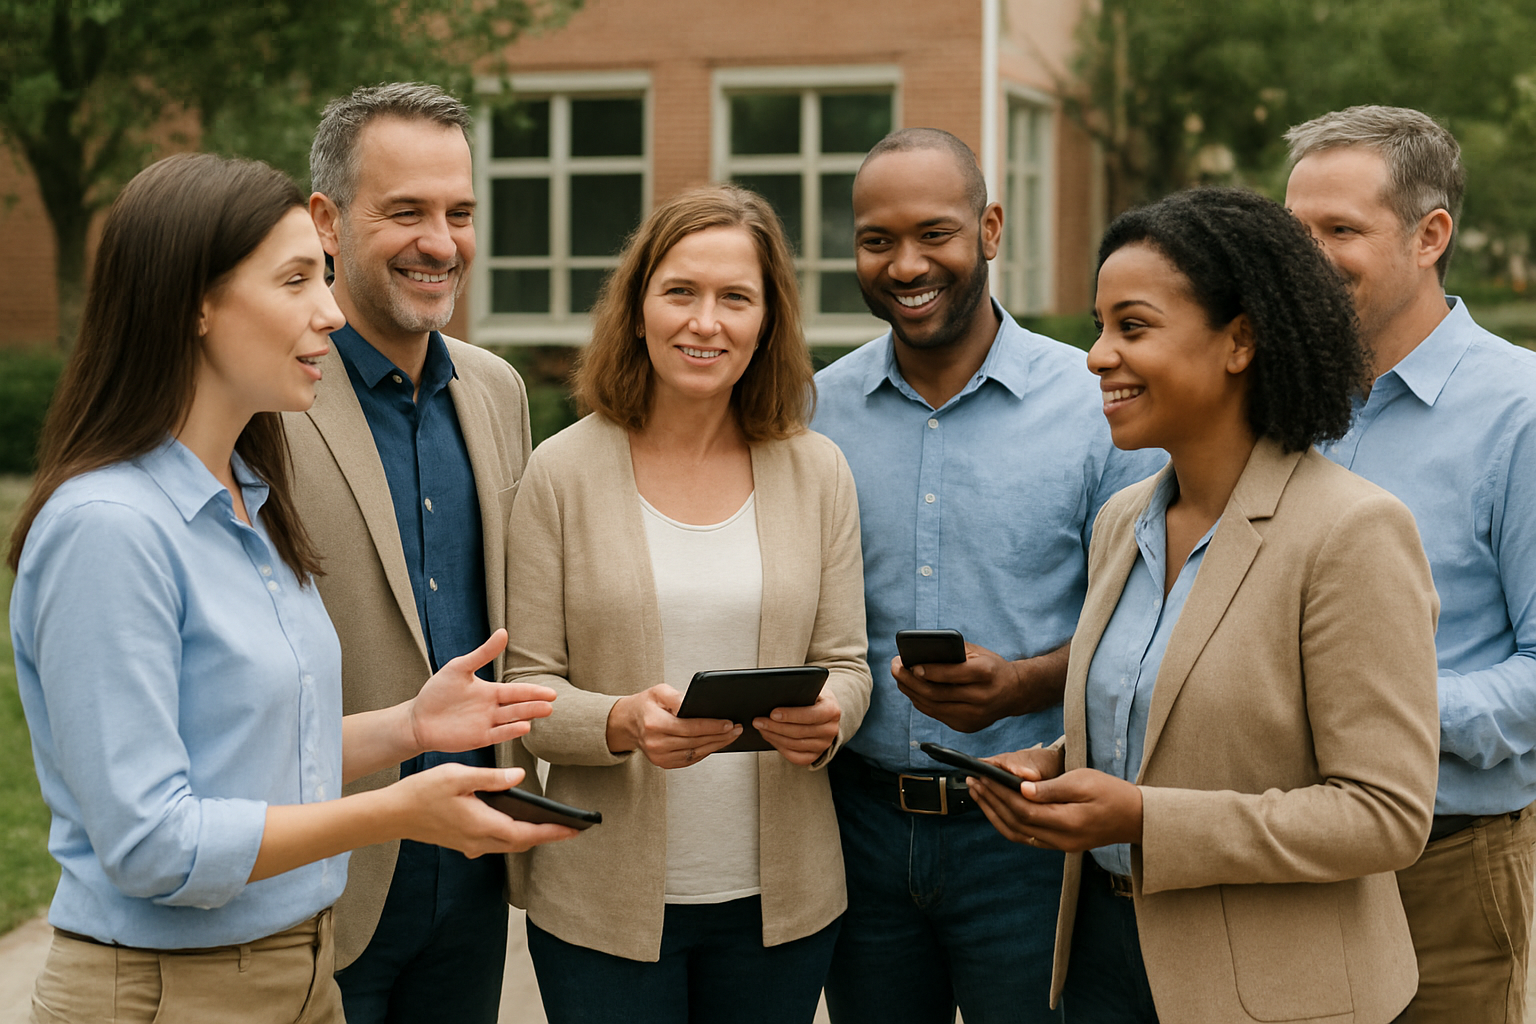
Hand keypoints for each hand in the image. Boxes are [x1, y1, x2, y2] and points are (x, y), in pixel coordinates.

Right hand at [390, 764, 578, 856]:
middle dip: (547, 836)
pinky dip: (513, 837)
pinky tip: (518, 824)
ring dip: (531, 837)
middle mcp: (479, 840)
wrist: (392, 814)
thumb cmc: (423, 792)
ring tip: (552, 825)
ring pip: (509, 845)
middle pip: (521, 843)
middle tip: (572, 827)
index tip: (574, 829)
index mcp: (481, 824)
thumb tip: (520, 777)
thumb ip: (491, 778)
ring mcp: (470, 845)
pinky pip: (495, 844)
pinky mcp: (463, 843)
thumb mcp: (458, 776)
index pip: (526, 834)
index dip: (552, 832)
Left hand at [409, 630, 556, 753]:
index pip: (517, 692)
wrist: (418, 719)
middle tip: (552, 703)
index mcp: (490, 692)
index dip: (533, 691)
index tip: (551, 692)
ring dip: (528, 715)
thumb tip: (504, 632)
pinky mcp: (479, 738)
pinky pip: (499, 734)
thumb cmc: (437, 691)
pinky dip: (511, 731)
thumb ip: (483, 654)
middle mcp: (492, 709)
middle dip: (535, 704)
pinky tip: (524, 727)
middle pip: (518, 706)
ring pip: (512, 719)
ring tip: (545, 711)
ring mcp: (487, 724)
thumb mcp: (460, 667)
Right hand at [605, 684, 741, 767]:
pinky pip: (690, 759)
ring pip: (695, 753)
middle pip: (696, 742)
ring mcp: (659, 756)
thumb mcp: (658, 692)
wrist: (627, 723)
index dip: (712, 726)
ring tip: (731, 736)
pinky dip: (705, 752)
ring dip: (716, 745)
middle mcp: (656, 743)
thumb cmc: (645, 705)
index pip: (690, 728)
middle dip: (719, 735)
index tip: (728, 723)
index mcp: (654, 724)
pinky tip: (716, 743)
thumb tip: (692, 703)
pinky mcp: (664, 763)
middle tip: (737, 729)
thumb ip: (676, 697)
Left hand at [755, 693, 841, 765]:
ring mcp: (823, 745)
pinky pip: (795, 757)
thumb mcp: (811, 689)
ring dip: (774, 737)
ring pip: (795, 745)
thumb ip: (799, 691)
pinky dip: (780, 748)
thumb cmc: (813, 697)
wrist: (824, 711)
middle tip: (758, 721)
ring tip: (761, 728)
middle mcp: (831, 730)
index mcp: (832, 710)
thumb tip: (775, 694)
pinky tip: (770, 738)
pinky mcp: (815, 755)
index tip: (772, 713)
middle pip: (799, 732)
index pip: (810, 715)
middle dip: (775, 726)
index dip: (791, 715)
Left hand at [891, 642, 1064, 732]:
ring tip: (899, 678)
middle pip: (937, 693)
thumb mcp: (977, 653)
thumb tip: (919, 654)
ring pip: (933, 706)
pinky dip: (922, 702)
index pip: (952, 674)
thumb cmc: (990, 666)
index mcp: (986, 673)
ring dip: (911, 692)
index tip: (909, 664)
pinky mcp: (968, 727)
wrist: (1014, 692)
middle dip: (910, 680)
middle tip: (895, 668)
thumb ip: (952, 652)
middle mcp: (981, 697)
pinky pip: (937, 715)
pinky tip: (912, 691)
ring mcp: (974, 716)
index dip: (928, 671)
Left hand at [969, 765, 1141, 852]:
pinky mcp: (1059, 844)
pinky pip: (1026, 837)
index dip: (999, 794)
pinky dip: (1007, 823)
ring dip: (994, 814)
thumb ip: (1051, 788)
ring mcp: (1059, 845)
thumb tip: (1021, 787)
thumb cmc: (1112, 793)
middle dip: (991, 801)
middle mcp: (1060, 839)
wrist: (1135, 817)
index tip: (983, 777)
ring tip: (979, 794)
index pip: (1023, 809)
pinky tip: (997, 809)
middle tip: (973, 782)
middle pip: (1015, 823)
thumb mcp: (1083, 781)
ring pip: (1017, 834)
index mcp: (1067, 822)